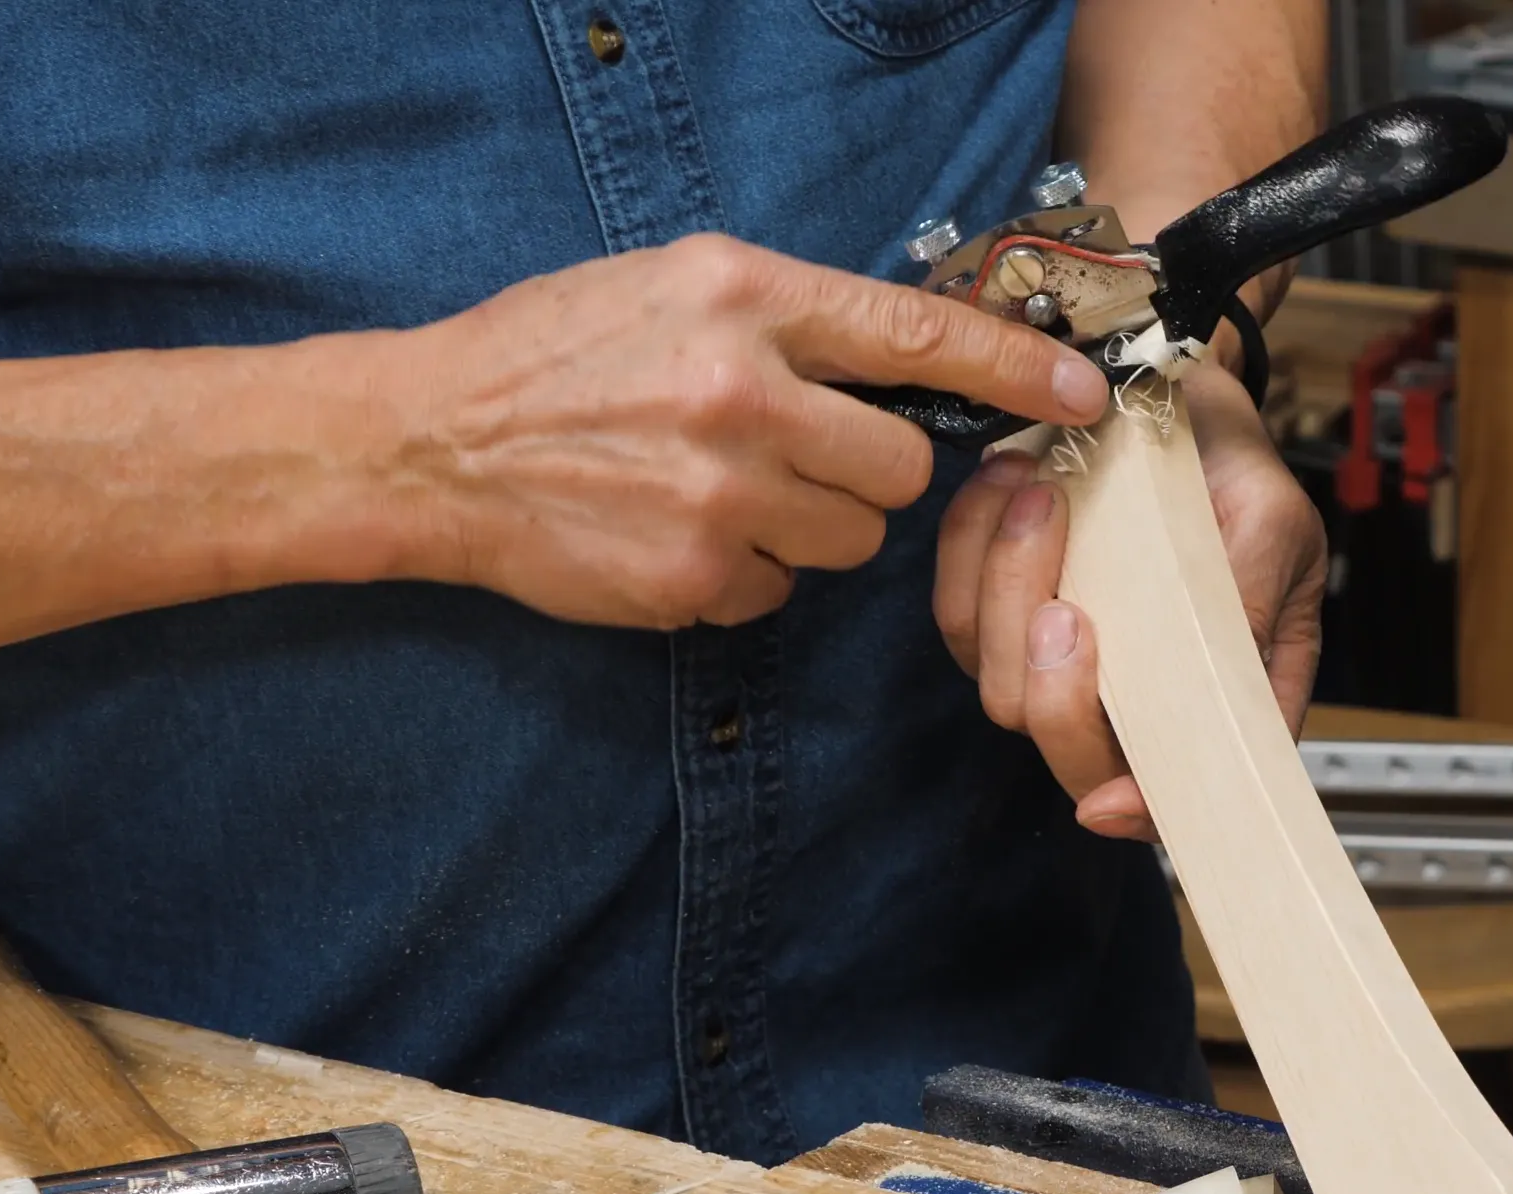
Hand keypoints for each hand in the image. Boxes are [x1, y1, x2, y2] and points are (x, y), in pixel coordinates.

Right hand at [377, 233, 1110, 628]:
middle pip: (901, 467)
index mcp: (745, 298)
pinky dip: (746, 572)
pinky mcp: (693, 576)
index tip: (1083, 392)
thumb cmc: (556, 353)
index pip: (919, 336)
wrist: (429, 443)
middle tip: (798, 454)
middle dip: (870, 472)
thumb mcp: (677, 285)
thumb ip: (793, 318)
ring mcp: (719, 492)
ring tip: (721, 489)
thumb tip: (910, 362)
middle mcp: (742, 392)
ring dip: (808, 525)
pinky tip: (678, 533)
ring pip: (852, 538)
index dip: (1017, 369)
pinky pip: (780, 590)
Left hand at [933, 366, 1326, 840]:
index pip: (1175, 791)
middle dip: (1056, 693)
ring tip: (1044, 494)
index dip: (1139, 811)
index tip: (1108, 798)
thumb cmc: (1233, 464)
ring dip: (1009, 589)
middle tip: (1067, 609)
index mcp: (1217, 691)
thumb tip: (1210, 693)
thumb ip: (1246, 609)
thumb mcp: (1273, 523)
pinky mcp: (1000, 608)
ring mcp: (1060, 655)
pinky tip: (1009, 482)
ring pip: (999, 683)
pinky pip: (957, 614)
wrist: (1169, 389)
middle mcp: (1132, 690)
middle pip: (1068, 748)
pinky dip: (970, 548)